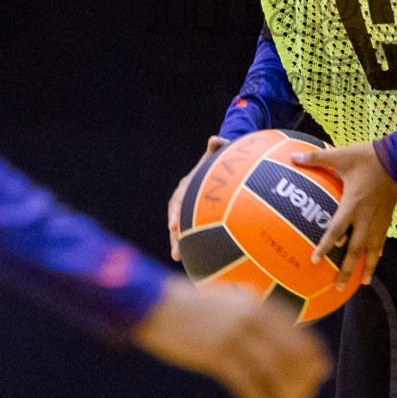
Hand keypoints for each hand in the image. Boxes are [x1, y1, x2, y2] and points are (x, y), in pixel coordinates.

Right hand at [134, 279, 330, 397]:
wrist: (156, 304)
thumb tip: (280, 339)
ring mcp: (234, 335)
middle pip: (291, 354)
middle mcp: (252, 317)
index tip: (319, 373)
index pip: (299, 331)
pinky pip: (247, 383)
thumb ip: (254, 314)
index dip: (313, 356)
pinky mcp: (216, 354)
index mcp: (258, 302)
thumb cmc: (193, 306)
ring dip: (284, 395)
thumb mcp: (229, 301)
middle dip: (302, 380)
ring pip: (273, 372)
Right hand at [169, 135, 228, 260]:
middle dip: (173, 232)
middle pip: (175, 217)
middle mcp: (184, 197)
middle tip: (175, 247)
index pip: (178, 199)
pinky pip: (190, 230)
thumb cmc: (222, 160)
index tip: (173, 225)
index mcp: (187, 184)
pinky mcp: (196, 216)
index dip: (175, 212)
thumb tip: (215, 139)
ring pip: (179, 226)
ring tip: (177, 257)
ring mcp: (189, 208)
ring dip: (177, 241)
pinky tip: (192, 258)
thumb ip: (218, 147)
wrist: (222, 167)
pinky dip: (189, 243)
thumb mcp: (220, 151)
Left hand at [291, 141, 396, 287]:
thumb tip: (294, 157)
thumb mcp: (341, 155)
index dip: (325, 246)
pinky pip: (382, 240)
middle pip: (355, 249)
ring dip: (367, 267)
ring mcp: (378, 219)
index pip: (336, 230)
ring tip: (363, 283)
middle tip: (338, 286)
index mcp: (352, 205)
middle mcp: (366, 218)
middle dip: (347, 270)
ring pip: (372, 249)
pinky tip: (376, 260)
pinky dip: (378, 252)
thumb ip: (316, 158)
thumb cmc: (369, 158)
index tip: (315, 260)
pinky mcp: (387, 217)